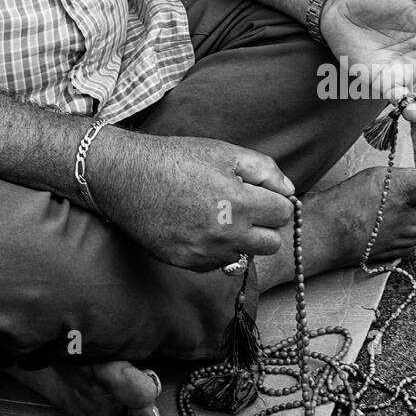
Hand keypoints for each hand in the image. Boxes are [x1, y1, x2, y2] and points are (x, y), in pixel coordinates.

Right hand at [92, 131, 294, 272]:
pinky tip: (197, 226)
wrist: (127, 177)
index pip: (283, 214)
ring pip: (244, 255)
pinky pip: (217, 263)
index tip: (259, 193)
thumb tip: (288, 190)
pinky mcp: (188, 263)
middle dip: (262, 225)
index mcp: (240, 203)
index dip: (273, 200)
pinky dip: (214, 248)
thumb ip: (264, 169)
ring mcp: (206, 253)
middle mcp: (227, 235)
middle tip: (242, 206)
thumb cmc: (176, 158)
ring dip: (238, 238)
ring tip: (216, 214)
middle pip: (271, 243)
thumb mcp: (223, 151)